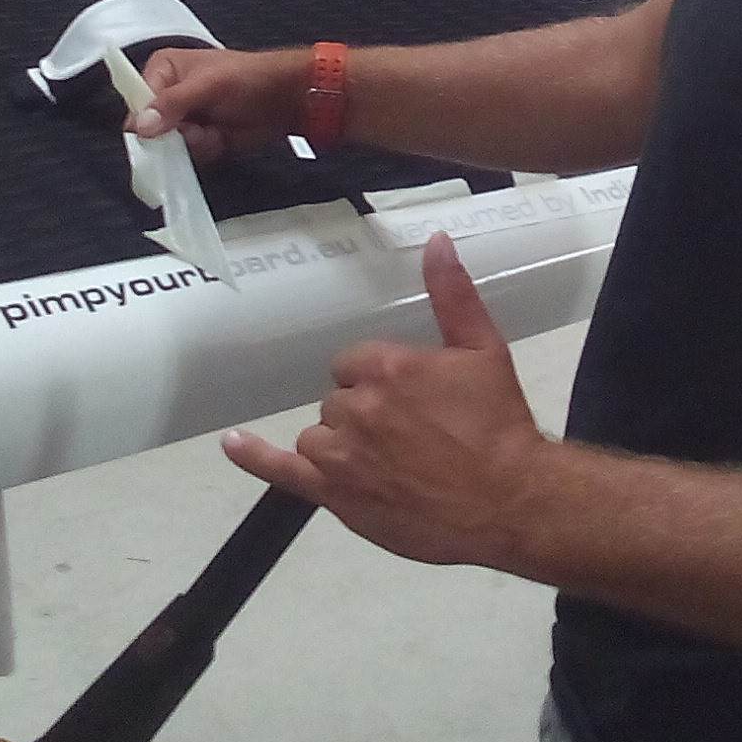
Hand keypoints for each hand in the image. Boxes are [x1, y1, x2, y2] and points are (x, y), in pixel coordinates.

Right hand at [127, 46, 305, 163]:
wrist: (285, 99)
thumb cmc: (249, 79)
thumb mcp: (208, 85)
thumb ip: (173, 103)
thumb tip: (140, 125)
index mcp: (164, 70)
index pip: (137, 99)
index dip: (146, 119)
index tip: (162, 130)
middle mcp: (168, 94)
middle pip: (149, 128)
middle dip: (174, 135)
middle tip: (196, 129)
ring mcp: (184, 119)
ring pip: (168, 146)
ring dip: (193, 143)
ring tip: (214, 130)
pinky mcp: (199, 138)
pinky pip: (188, 155)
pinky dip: (206, 150)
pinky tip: (221, 138)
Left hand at [224, 232, 549, 569]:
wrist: (509, 501)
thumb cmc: (498, 424)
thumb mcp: (484, 349)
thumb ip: (453, 294)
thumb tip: (435, 240)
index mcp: (385, 366)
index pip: (355, 362)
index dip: (382, 380)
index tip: (412, 398)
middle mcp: (355, 407)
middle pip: (339, 400)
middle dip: (367, 412)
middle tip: (413, 434)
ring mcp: (340, 454)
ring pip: (319, 435)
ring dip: (342, 442)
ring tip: (389, 461)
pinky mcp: (334, 495)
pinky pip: (281, 471)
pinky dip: (254, 457)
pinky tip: (233, 445)